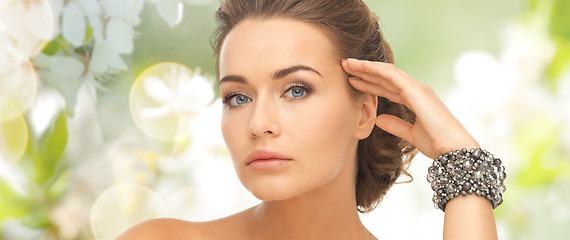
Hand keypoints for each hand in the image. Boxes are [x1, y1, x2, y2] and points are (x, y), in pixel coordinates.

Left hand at [341, 58, 478, 158]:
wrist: (454, 150)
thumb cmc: (439, 144)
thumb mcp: (411, 135)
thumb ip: (396, 125)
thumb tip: (379, 119)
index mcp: (416, 100)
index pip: (388, 87)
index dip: (370, 83)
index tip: (353, 80)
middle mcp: (417, 91)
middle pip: (385, 77)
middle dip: (365, 72)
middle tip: (345, 66)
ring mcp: (418, 89)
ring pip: (387, 72)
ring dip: (366, 67)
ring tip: (348, 63)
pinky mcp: (417, 91)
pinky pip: (393, 76)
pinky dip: (376, 70)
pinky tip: (362, 67)